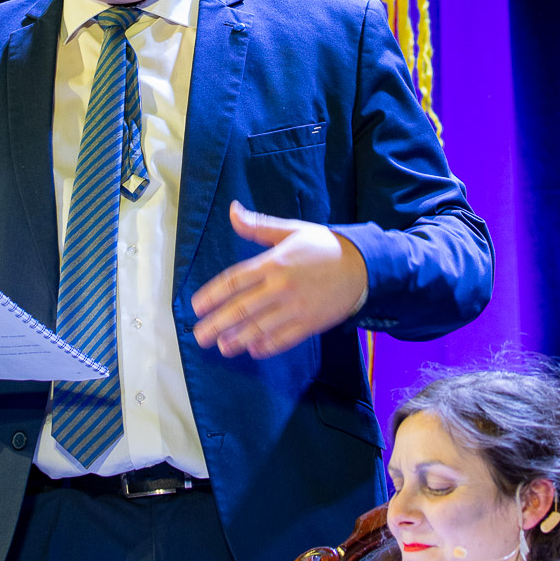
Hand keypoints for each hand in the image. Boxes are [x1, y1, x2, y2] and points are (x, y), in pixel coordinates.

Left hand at [191, 203, 367, 357]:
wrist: (363, 266)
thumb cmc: (324, 246)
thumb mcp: (290, 230)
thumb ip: (258, 226)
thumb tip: (232, 211)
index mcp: (273, 263)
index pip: (234, 281)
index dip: (212, 295)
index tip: (196, 307)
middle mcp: (281, 287)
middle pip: (242, 308)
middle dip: (217, 323)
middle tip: (199, 336)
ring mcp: (296, 307)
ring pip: (260, 327)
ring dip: (238, 339)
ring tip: (222, 347)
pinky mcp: (310, 323)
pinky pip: (284, 338)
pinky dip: (267, 346)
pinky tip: (253, 349)